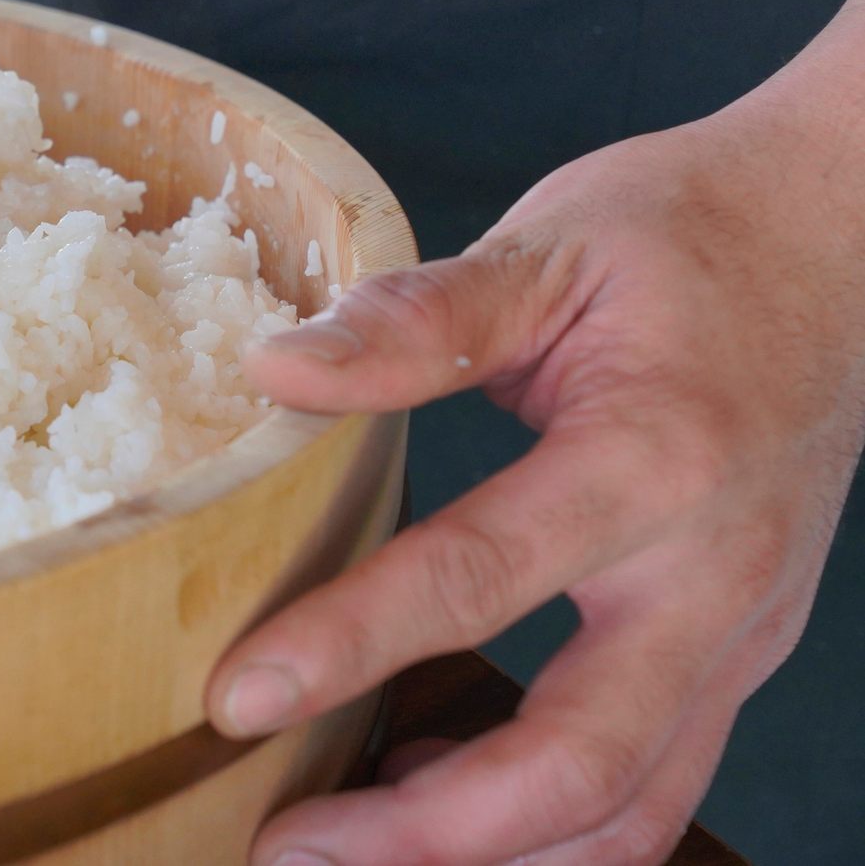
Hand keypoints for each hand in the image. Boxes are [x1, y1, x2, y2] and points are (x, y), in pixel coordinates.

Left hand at [208, 19, 864, 863]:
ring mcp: (738, 630)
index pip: (477, 579)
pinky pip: (649, 780)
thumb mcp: (550, 248)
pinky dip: (547, 826)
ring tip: (343, 847)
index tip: (237, 698)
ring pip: (625, 808)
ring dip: (484, 854)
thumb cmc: (688, 236)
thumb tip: (275, 366)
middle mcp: (711, 574)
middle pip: (576, 763)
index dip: (347, 646)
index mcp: (653, 460)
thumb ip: (415, 319)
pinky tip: (433, 790)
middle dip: (423, 831)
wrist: (843, 242)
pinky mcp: (735, 651)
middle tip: (282, 844)